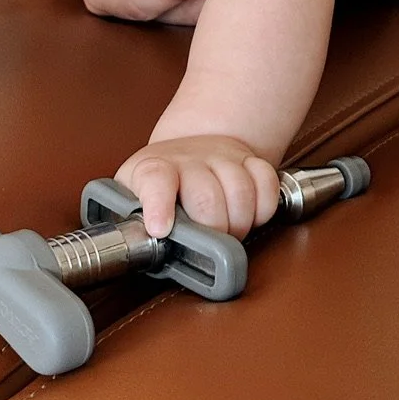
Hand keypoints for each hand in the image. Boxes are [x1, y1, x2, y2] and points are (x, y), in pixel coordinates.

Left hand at [115, 134, 281, 239]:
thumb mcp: (133, 197)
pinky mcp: (249, 159)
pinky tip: (250, 215)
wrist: (188, 147)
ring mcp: (221, 156)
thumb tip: (133, 251)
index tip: (161, 229)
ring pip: (241, 190)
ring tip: (229, 233)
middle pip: (206, 196)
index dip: (159, 204)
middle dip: (212, 230)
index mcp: (154, 168)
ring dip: (239, 222)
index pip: (156, 179)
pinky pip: (266, 182)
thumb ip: (132, 222)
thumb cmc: (158, 186)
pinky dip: (263, 207)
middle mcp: (189, 159)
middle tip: (209, 244)